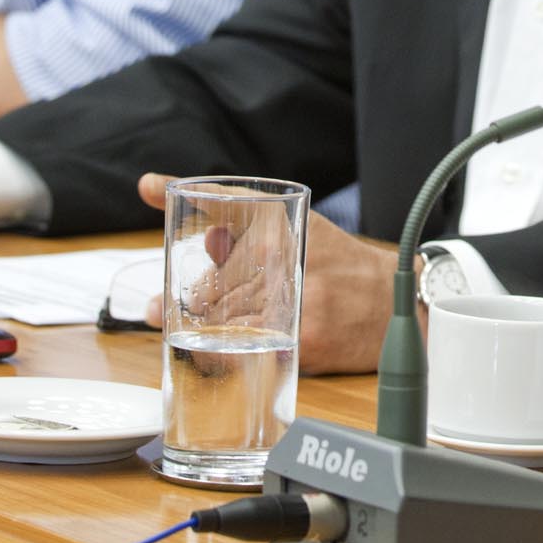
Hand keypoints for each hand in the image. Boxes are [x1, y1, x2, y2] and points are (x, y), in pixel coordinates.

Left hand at [136, 173, 391, 374]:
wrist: (393, 299)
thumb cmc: (342, 264)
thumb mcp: (305, 231)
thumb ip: (254, 230)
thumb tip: (208, 238)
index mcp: (284, 226)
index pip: (224, 204)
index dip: (180, 192)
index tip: (148, 187)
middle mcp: (285, 258)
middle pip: (212, 279)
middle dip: (182, 297)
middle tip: (156, 310)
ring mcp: (293, 301)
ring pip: (223, 318)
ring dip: (195, 327)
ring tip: (179, 330)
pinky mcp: (303, 341)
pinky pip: (246, 352)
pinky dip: (221, 355)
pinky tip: (209, 355)